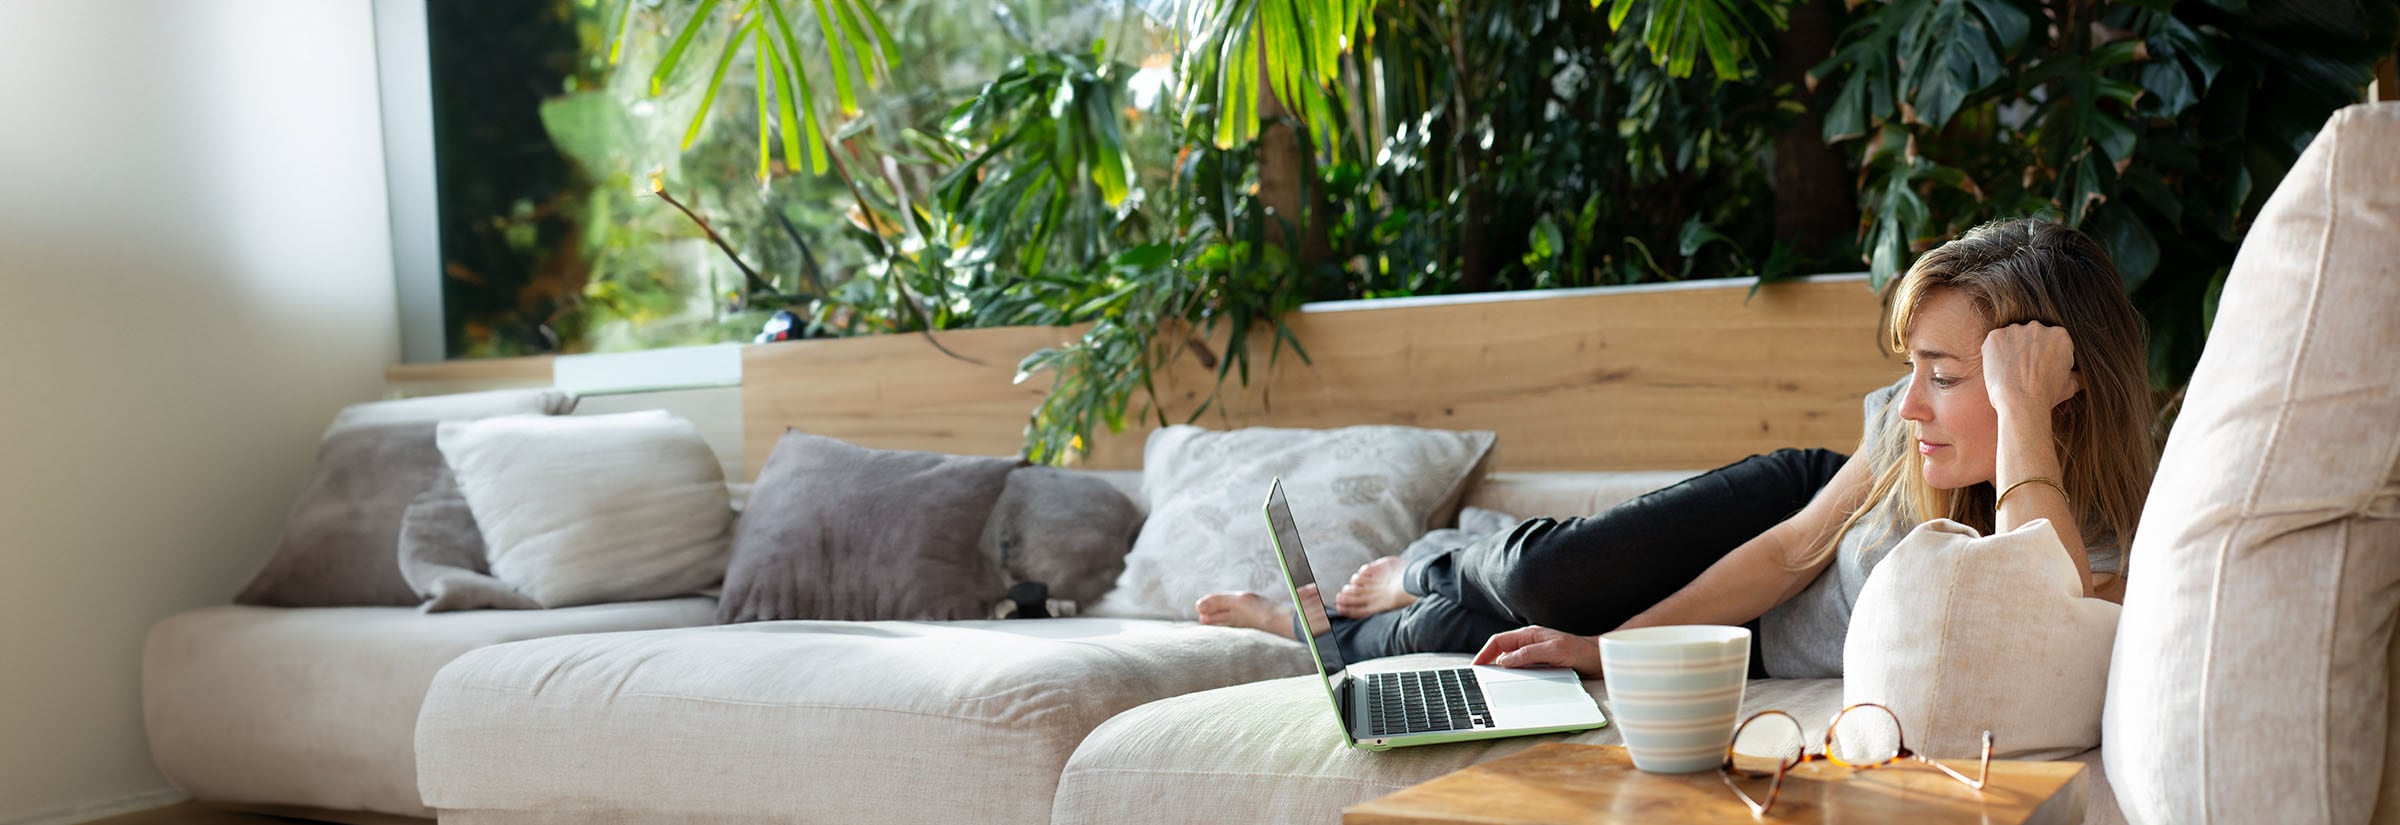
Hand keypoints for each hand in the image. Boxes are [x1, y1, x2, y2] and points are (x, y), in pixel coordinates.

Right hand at [1472, 626, 1602, 677]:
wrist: (1601, 660)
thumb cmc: (1581, 651)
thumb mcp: (1553, 650)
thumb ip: (1528, 654)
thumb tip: (1504, 660)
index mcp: (1529, 636)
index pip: (1498, 642)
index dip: (1484, 653)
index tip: (1475, 667)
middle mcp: (1530, 645)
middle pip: (1502, 653)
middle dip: (1488, 663)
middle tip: (1479, 678)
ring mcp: (1535, 656)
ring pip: (1511, 664)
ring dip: (1502, 673)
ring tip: (1492, 685)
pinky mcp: (1542, 667)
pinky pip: (1523, 673)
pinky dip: (1515, 679)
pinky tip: (1513, 688)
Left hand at [1982, 321, 2079, 420]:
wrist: (2021, 403)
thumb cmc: (2047, 396)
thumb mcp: (2071, 385)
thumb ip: (2077, 373)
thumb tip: (2083, 374)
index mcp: (2061, 335)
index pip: (2051, 341)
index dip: (2046, 356)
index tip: (2041, 369)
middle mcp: (2039, 327)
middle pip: (2032, 337)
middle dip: (2029, 350)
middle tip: (2025, 370)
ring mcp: (2016, 330)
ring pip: (2013, 337)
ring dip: (2012, 350)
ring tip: (2011, 371)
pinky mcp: (1995, 336)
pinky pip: (1994, 341)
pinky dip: (1995, 353)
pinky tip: (1999, 368)